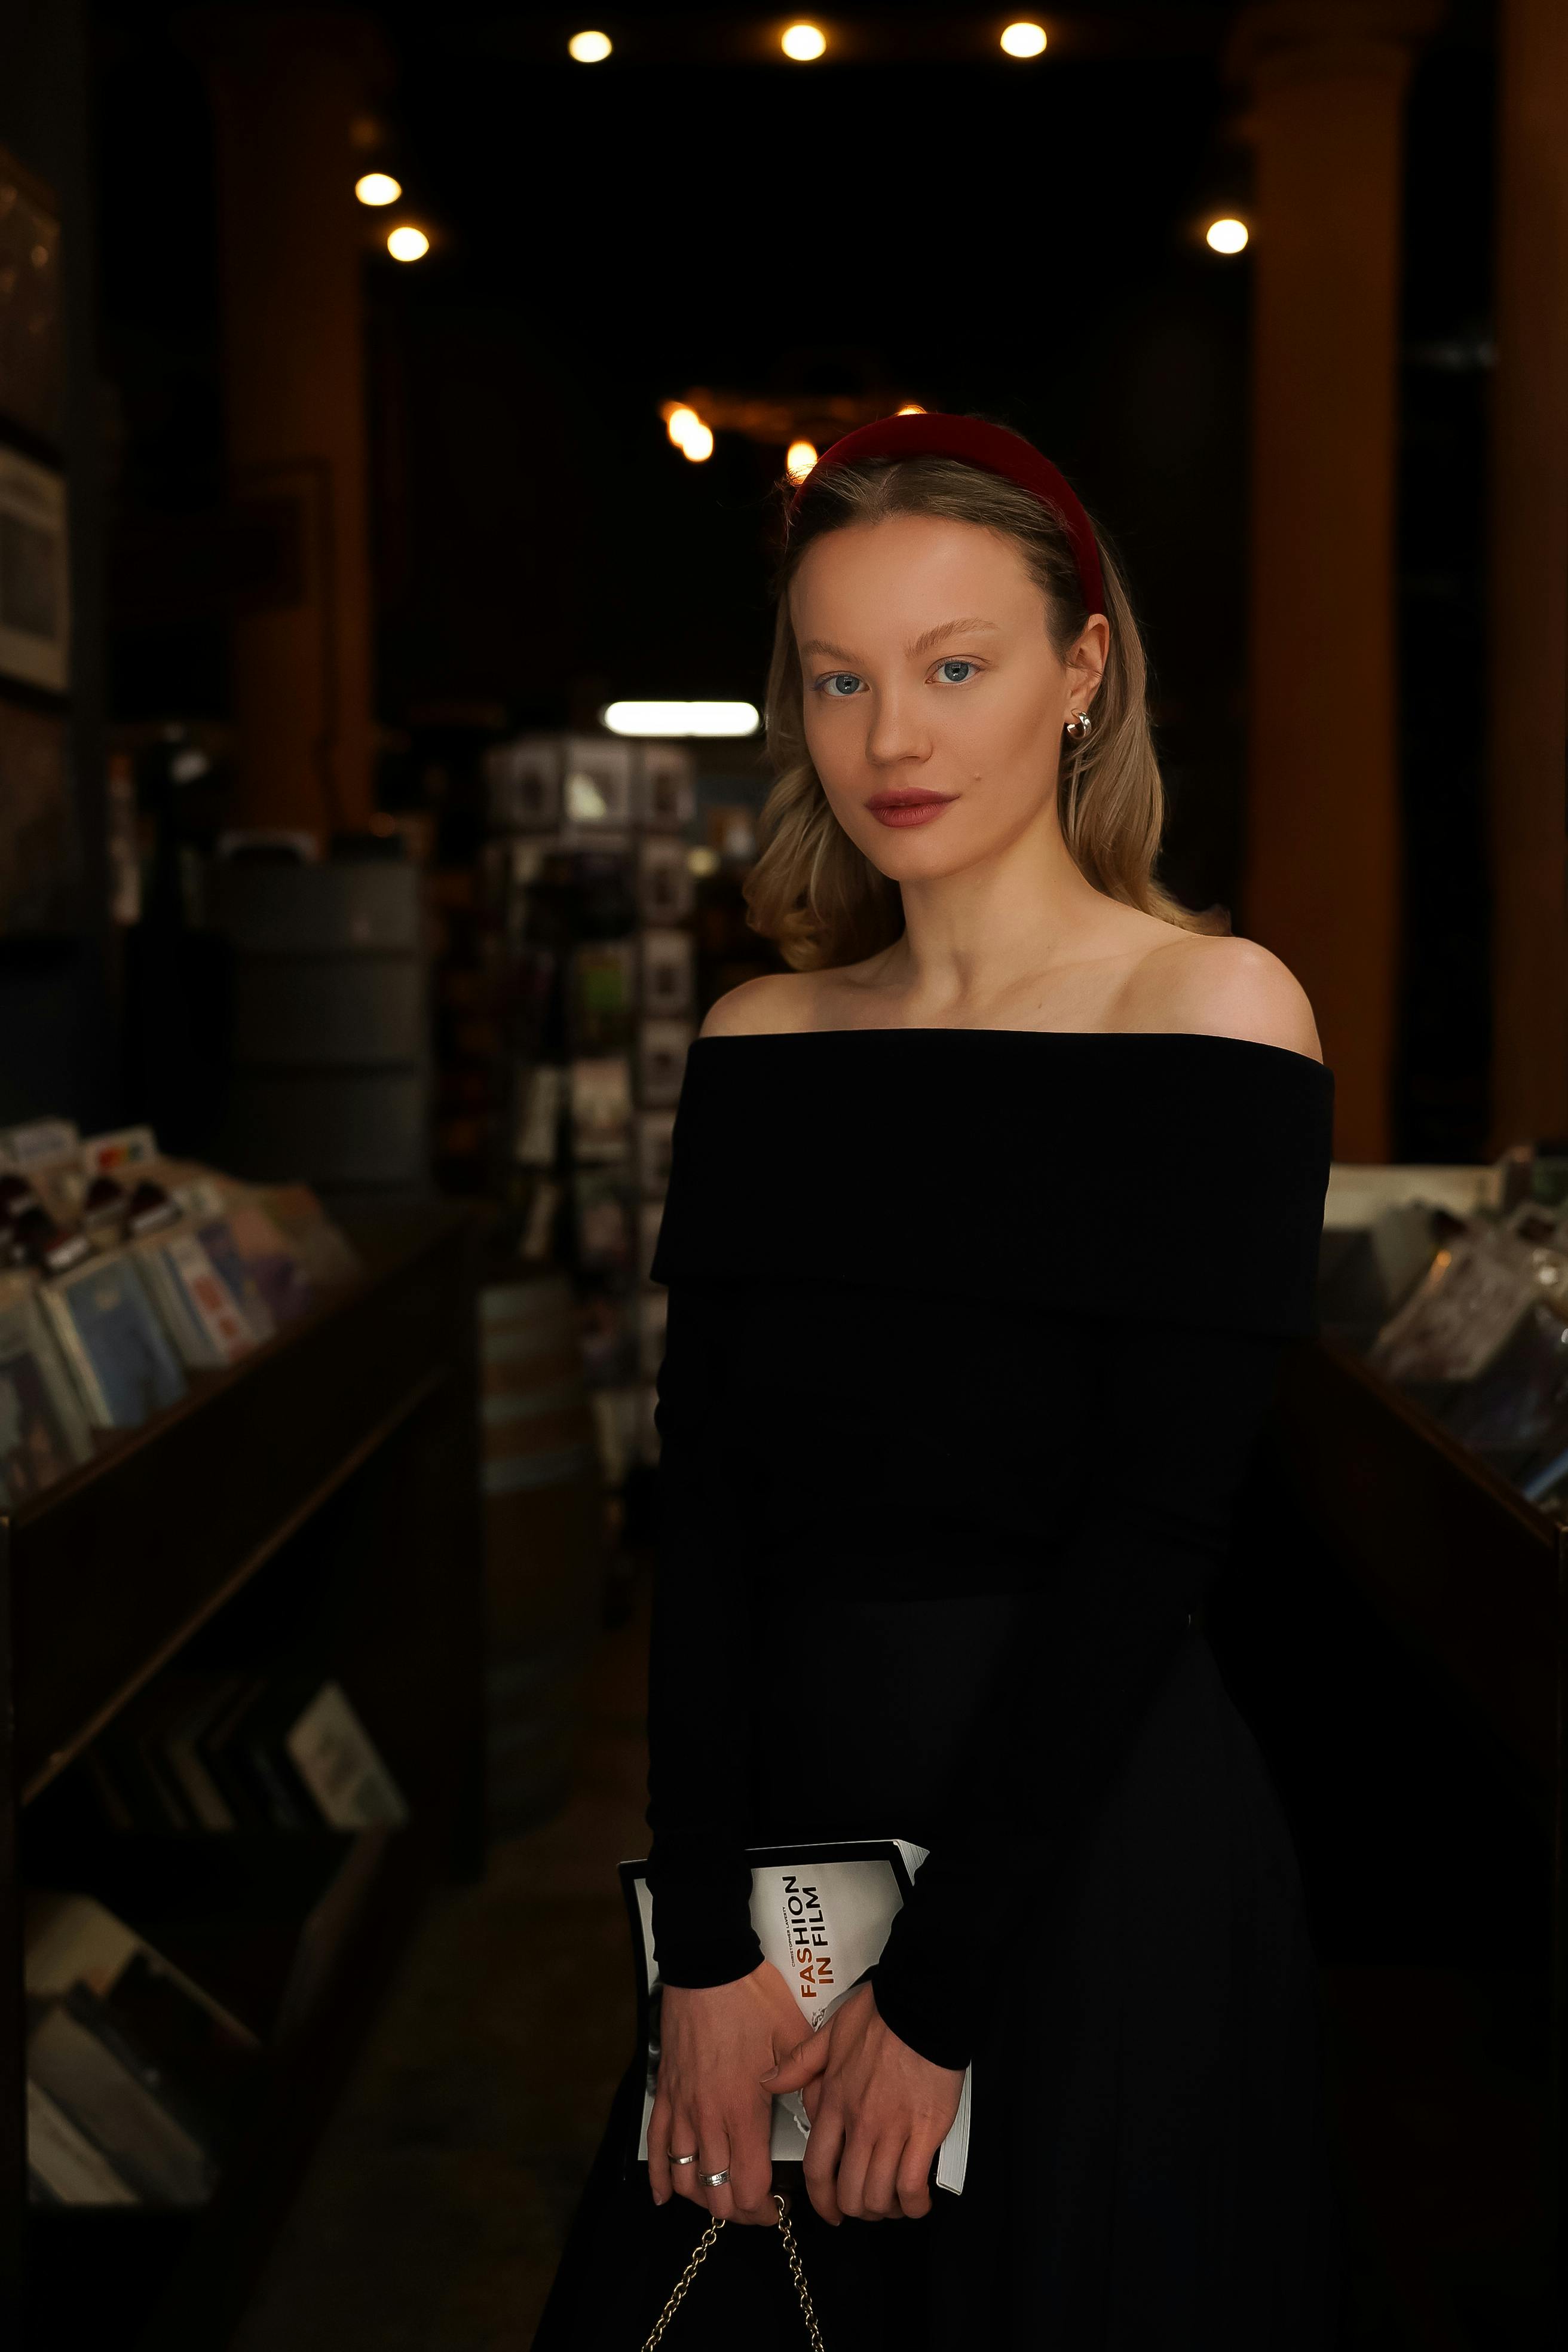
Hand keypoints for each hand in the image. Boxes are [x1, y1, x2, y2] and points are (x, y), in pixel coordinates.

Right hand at [648, 1961, 804, 2225]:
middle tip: (756, 2205)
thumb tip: (824, 2114)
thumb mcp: (794, 2036)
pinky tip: (665, 2195)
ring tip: (722, 2196)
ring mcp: (682, 2107)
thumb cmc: (753, 1998)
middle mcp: (708, 2119)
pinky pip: (654, 2145)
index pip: (748, 2189)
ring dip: (703, 2198)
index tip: (779, 2206)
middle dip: (739, 2212)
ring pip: (684, 2179)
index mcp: (743, 2111)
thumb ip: (808, 2081)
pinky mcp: (664, 2092)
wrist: (709, 1966)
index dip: (764, 2210)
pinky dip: (658, 2176)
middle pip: (717, 2194)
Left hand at [763, 1982, 962, 2223]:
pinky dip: (914, 2203)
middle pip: (849, 2192)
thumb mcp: (830, 2034)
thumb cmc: (881, 2016)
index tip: (829, 2210)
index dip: (821, 2200)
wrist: (923, 2005)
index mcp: (834, 2102)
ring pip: (879, 2195)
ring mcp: (893, 2130)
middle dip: (855, 2209)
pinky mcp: (926, 2131)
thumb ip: (799, 2064)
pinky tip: (916, 2200)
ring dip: (884, 2209)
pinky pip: (913, 2184)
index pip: (817, 2168)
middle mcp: (860, 2123)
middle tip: (864, 2205)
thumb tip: (769, 2081)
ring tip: (891, 2203)